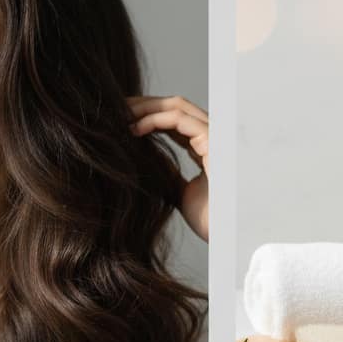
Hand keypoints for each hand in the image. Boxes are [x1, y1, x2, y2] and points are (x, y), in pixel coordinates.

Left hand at [128, 96, 207, 241]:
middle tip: (115, 110)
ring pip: (177, 106)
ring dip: (145, 108)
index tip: (121, 121)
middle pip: (176, 106)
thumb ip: (168, 173)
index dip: (148, 115)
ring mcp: (215, 136)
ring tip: (120, 116)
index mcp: (207, 146)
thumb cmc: (210, 220)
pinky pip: (179, 119)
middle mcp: (213, 136)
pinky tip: (135, 129)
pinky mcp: (213, 140)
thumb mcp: (180, 191)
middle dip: (144, 105)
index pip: (175, 120)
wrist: (226, 236)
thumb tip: (146, 157)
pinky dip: (154, 119)